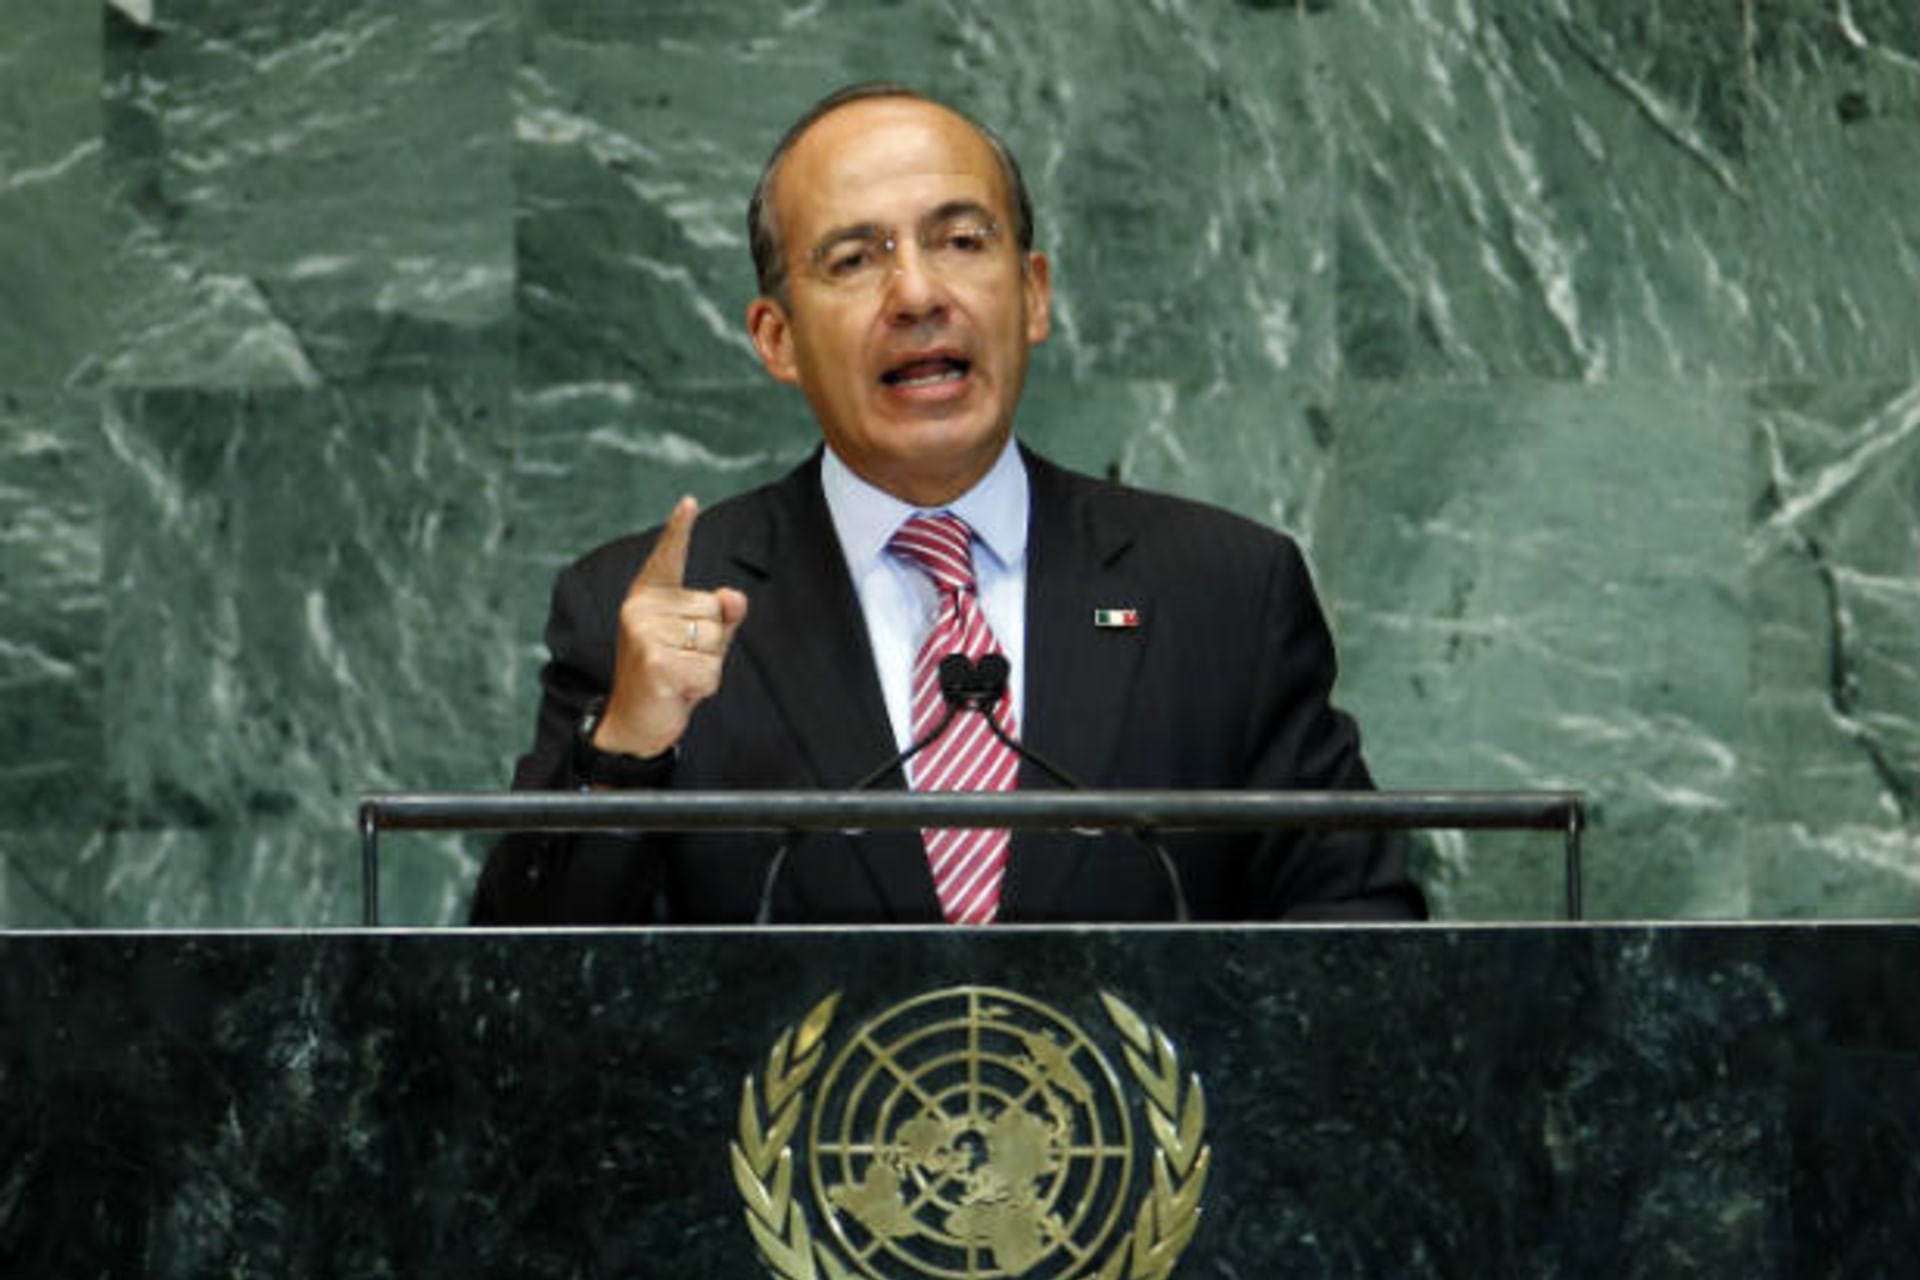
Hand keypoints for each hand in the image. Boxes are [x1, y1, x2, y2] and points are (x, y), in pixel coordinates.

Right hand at [594, 496, 748, 757]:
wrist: (634, 723)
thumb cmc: (670, 676)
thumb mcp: (700, 642)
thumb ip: (722, 617)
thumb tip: (735, 597)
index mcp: (650, 596)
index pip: (670, 557)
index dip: (679, 530)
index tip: (689, 503)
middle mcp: (642, 608)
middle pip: (716, 613)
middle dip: (711, 645)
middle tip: (681, 661)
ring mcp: (645, 632)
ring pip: (715, 642)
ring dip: (708, 668)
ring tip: (679, 675)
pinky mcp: (654, 661)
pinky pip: (710, 669)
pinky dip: (703, 687)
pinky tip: (678, 690)